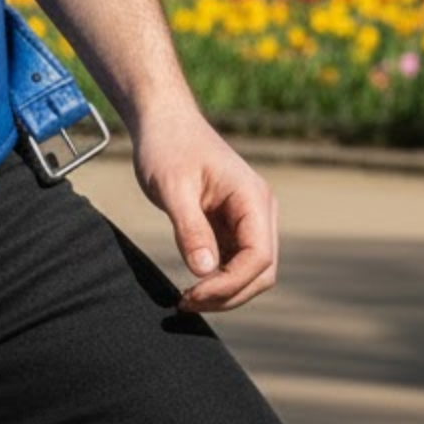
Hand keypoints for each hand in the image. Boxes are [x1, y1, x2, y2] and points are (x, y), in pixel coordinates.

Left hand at [125, 99, 279, 313]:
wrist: (162, 121)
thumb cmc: (167, 146)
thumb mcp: (172, 188)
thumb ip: (190, 229)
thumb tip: (205, 272)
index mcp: (253, 199)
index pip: (258, 257)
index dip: (229, 284)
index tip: (193, 294)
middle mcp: (259, 210)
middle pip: (261, 271)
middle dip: (228, 294)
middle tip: (186, 303)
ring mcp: (248, 218)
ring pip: (250, 271)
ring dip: (223, 291)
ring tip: (186, 299)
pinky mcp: (232, 224)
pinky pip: (235, 261)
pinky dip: (217, 279)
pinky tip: (191, 285)